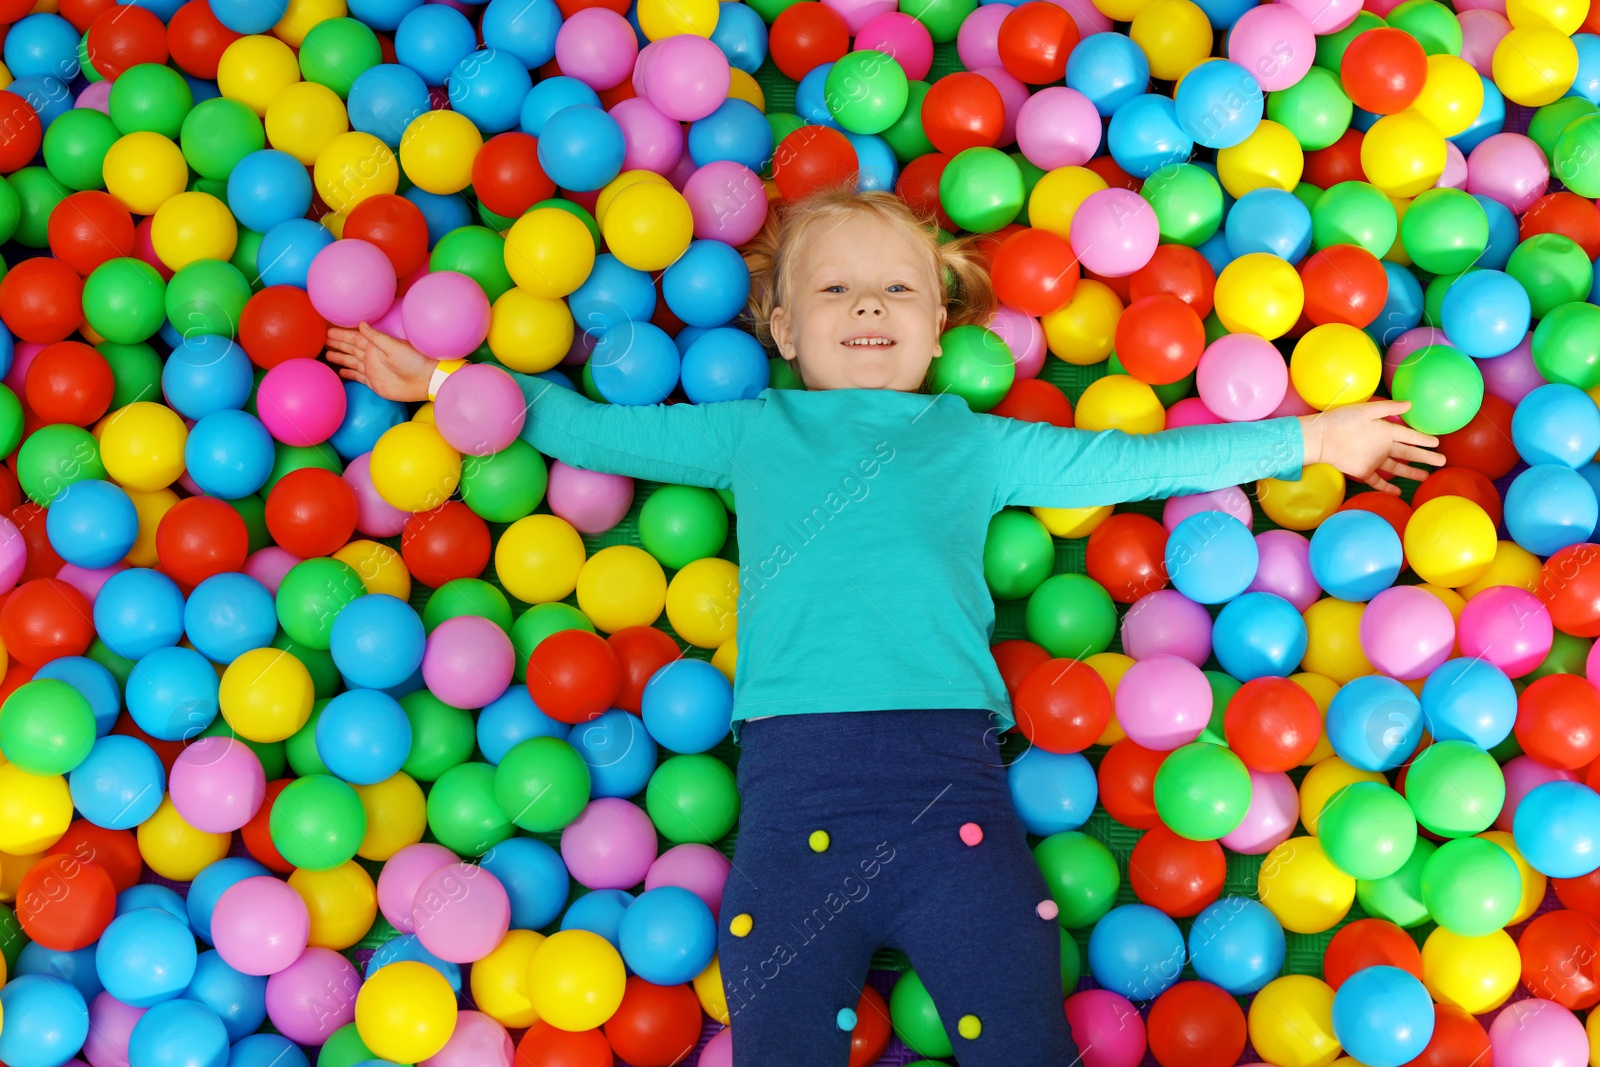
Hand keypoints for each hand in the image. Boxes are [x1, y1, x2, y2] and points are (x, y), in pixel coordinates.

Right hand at [325, 323, 436, 401]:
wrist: (425, 381)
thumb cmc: (414, 361)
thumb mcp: (394, 347)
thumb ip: (376, 337)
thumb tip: (361, 324)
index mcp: (375, 346)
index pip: (354, 338)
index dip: (341, 335)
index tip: (327, 330)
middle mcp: (372, 357)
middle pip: (350, 349)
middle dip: (337, 344)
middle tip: (322, 340)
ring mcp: (372, 370)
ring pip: (351, 362)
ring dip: (340, 358)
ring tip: (327, 354)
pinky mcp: (374, 383)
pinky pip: (357, 377)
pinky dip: (349, 374)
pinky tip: (341, 371)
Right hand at [1298, 400, 1446, 495]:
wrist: (1321, 440)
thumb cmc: (1341, 420)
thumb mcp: (1366, 409)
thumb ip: (1389, 407)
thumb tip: (1410, 405)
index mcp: (1387, 432)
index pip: (1411, 436)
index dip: (1425, 439)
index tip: (1437, 443)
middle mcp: (1385, 449)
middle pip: (1409, 453)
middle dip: (1427, 458)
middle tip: (1442, 462)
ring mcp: (1375, 462)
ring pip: (1397, 468)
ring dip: (1412, 473)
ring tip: (1425, 477)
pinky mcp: (1363, 472)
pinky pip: (1379, 482)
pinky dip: (1388, 487)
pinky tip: (1398, 491)